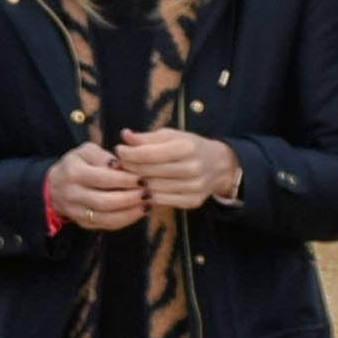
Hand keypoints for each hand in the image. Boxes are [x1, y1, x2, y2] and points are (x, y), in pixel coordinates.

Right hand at [47, 142, 147, 232]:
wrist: (55, 186)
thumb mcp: (86, 151)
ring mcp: (77, 212)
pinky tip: (138, 212)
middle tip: (147, 193)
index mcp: (73, 172)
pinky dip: (124, 220)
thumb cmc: (77, 164)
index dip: (124, 180)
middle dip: (129, 198)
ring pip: (105, 218)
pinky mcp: (83, 223)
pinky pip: (106, 225)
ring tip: (146, 204)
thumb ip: (102, 155)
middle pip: (104, 201)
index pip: (102, 178)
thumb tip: (119, 165)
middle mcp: (72, 194)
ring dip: (129, 213)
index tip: (142, 178)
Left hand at [115, 126, 239, 210]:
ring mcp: (194, 187)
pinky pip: (161, 201)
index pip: (147, 153)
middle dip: (129, 167)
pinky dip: (148, 195)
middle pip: (148, 171)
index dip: (128, 153)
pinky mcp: (193, 201)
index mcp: (186, 147)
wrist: (218, 165)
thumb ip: (147, 137)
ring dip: (136, 183)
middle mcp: (192, 168)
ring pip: (152, 188)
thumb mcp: (171, 136)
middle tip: (119, 164)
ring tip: (128, 175)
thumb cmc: (189, 147)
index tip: (119, 150)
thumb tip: (125, 135)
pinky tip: (141, 188)